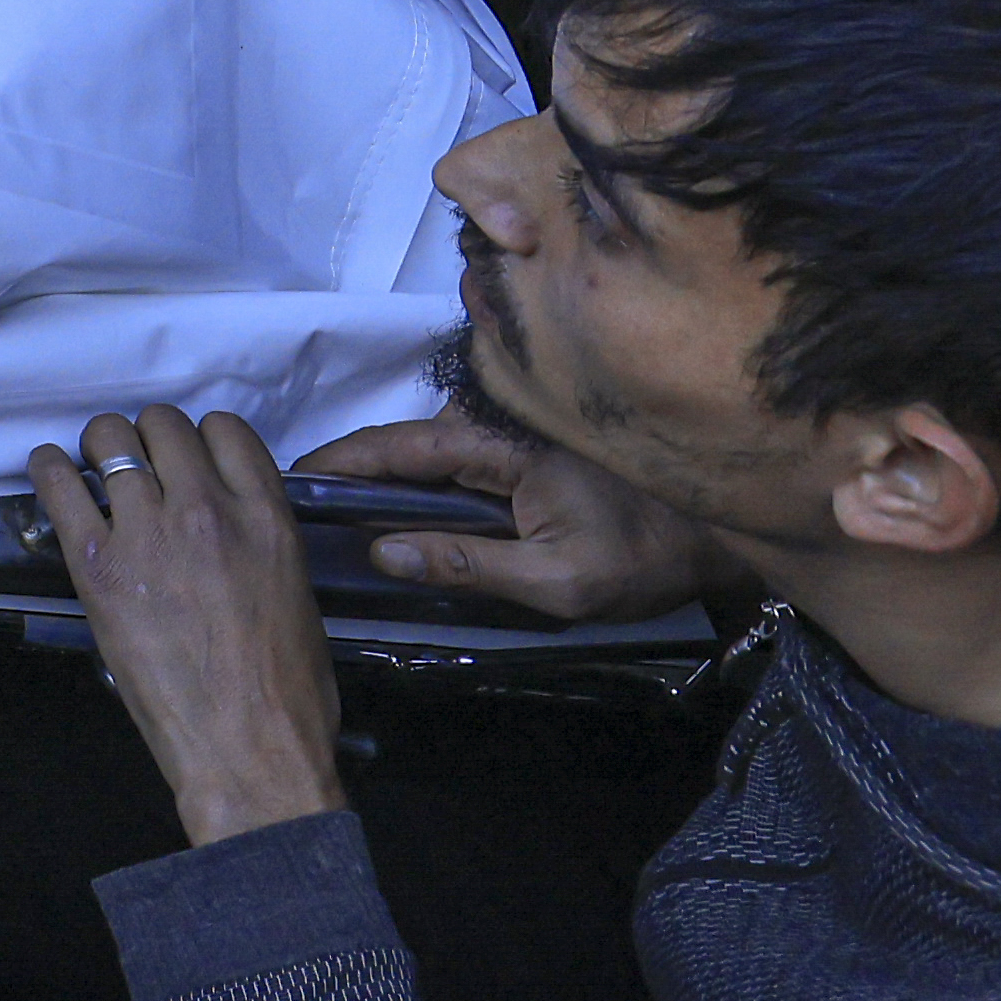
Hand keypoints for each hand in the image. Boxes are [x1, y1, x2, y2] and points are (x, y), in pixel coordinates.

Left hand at [26, 401, 349, 842]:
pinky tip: (54, 475)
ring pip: (109, 438)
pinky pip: (59, 485)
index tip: (187, 459)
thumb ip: (260, 538)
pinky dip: (51, 470)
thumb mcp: (294, 590)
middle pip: (162, 424)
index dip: (201, 439)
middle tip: (138, 467)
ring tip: (96, 471)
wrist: (250, 750)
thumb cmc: (287, 693)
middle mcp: (206, 509)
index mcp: (266, 516)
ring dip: (101, 448)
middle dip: (148, 439)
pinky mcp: (98, 564)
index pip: (224, 429)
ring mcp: (148, 533)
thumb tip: (229, 522)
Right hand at [301, 404, 719, 628]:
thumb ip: (467, 564)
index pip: (396, 446)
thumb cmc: (643, 556)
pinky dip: (427, 485)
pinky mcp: (527, 445)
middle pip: (406, 447)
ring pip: (431, 454)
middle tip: (309, 522)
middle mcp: (498, 422)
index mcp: (500, 442)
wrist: (716, 535)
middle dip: (356, 478)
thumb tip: (382, 550)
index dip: (337, 462)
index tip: (284, 481)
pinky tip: (412, 522)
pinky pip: (458, 461)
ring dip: (394, 485)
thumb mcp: (557, 579)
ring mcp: (513, 431)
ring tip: (352, 529)